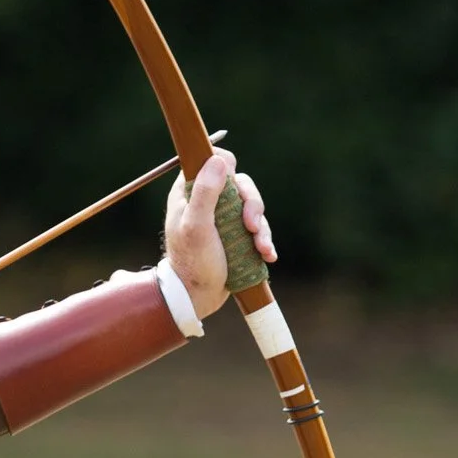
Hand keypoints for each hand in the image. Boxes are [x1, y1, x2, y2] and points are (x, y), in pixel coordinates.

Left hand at [164, 147, 275, 316]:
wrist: (197, 297)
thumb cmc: (191, 262)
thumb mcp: (196, 226)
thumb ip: (205, 193)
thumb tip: (218, 161)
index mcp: (190, 191)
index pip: (210, 160)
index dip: (227, 166)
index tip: (235, 185)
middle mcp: (207, 200)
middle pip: (240, 183)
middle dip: (252, 204)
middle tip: (251, 226)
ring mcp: (224, 217)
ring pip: (253, 205)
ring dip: (262, 226)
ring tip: (261, 248)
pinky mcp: (237, 234)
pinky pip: (258, 227)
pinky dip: (264, 240)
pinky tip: (267, 255)